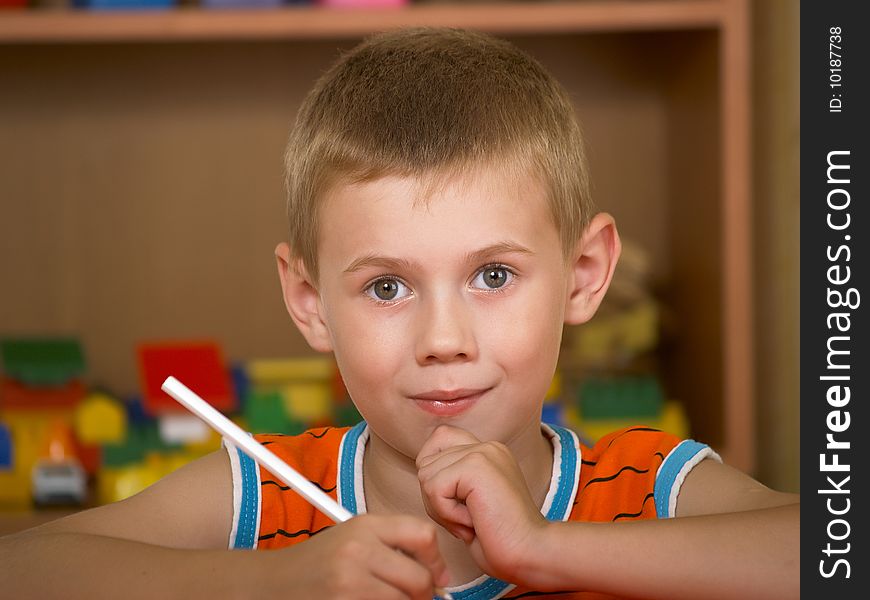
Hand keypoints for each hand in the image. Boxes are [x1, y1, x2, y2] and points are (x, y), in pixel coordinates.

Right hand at [258, 514, 448, 599]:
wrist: (274, 583)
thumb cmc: (319, 562)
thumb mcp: (353, 536)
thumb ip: (393, 543)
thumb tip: (438, 573)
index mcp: (365, 525)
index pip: (423, 535)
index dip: (436, 561)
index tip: (437, 576)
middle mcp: (357, 550)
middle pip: (419, 579)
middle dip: (424, 594)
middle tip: (416, 597)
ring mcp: (348, 582)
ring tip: (386, 599)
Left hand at [415, 425, 547, 582]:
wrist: (531, 554)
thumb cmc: (500, 540)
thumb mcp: (472, 503)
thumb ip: (453, 481)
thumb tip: (423, 472)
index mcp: (488, 452)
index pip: (438, 439)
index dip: (434, 471)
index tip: (456, 502)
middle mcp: (486, 446)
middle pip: (426, 462)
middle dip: (436, 499)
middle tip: (466, 519)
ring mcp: (482, 452)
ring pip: (427, 476)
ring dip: (441, 509)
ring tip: (472, 521)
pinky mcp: (476, 466)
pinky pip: (434, 488)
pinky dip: (447, 513)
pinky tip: (473, 522)